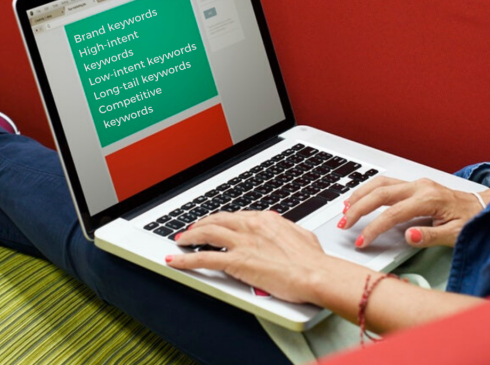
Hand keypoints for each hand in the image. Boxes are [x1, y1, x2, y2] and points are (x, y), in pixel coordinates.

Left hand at [165, 211, 341, 303]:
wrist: (314, 273)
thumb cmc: (312, 260)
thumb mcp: (300, 236)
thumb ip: (286, 232)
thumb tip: (285, 232)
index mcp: (265, 219)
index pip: (236, 217)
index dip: (221, 221)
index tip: (216, 225)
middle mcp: (250, 226)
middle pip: (217, 221)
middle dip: (201, 225)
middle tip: (192, 230)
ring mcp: (242, 243)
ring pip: (206, 234)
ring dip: (190, 236)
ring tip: (181, 241)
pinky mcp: (236, 262)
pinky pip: (203, 258)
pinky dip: (185, 260)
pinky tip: (175, 261)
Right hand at [341, 177, 489, 247]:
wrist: (483, 207)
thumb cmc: (472, 221)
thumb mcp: (456, 235)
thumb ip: (431, 236)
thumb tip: (408, 235)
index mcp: (429, 199)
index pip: (393, 214)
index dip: (374, 228)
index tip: (362, 241)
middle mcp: (420, 187)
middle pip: (380, 193)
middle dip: (358, 208)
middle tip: (344, 224)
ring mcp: (416, 184)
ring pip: (380, 184)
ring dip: (360, 195)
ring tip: (345, 210)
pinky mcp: (414, 186)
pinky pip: (386, 184)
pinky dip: (369, 191)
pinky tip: (360, 199)